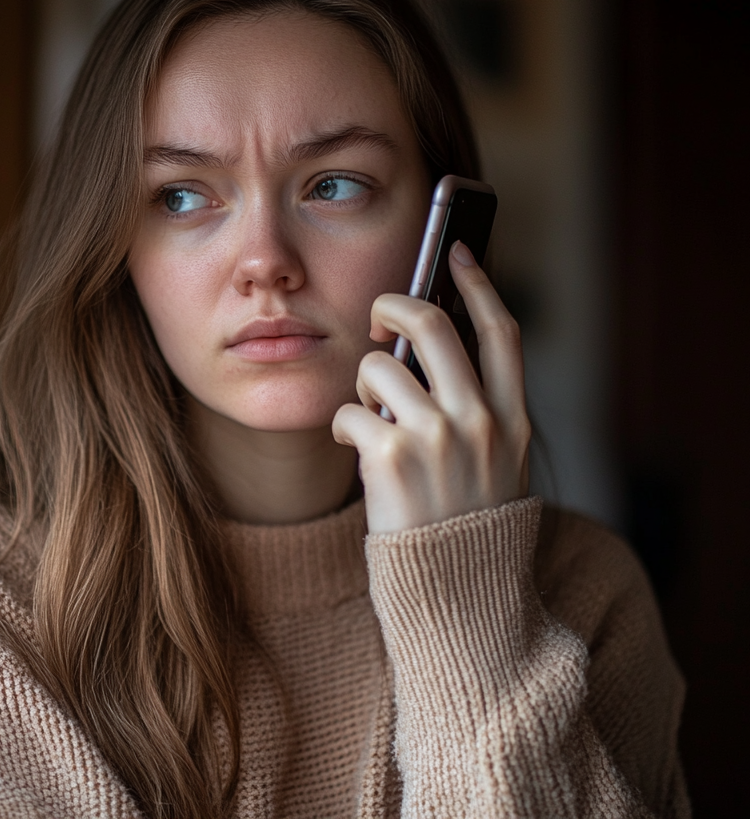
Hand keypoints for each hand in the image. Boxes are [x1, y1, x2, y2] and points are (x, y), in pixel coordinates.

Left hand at [332, 242, 530, 532]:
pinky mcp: (390, 459)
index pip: (502, 332)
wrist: (461, 606)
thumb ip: (475, 412)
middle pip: (433, 324)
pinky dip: (346, 427)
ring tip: (372, 421)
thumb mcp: (498, 468)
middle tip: (378, 321)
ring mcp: (436, 438)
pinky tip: (358, 452)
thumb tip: (421, 353)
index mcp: (513, 421)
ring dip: (364, 386)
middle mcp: (480, 421)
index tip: (458, 253)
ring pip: (379, 366)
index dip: (478, 283)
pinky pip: (350, 411)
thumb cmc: (468, 533)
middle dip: (395, 306)